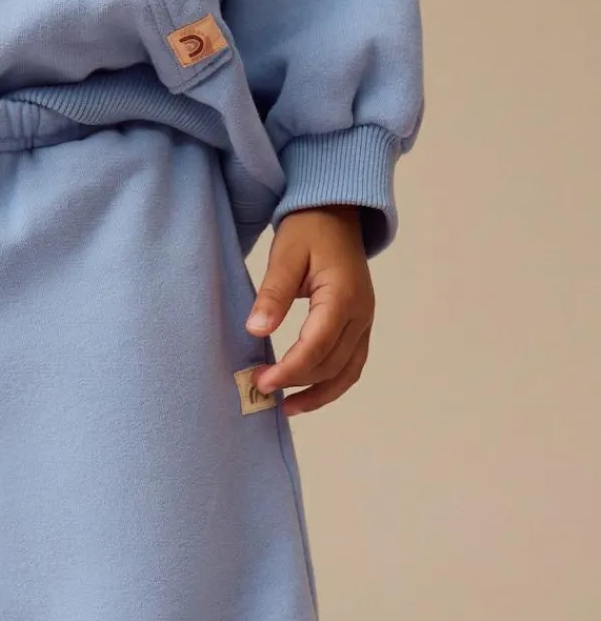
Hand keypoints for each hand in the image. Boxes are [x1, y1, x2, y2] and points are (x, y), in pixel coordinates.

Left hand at [245, 205, 374, 415]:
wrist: (336, 213)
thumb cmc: (309, 229)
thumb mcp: (284, 254)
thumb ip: (272, 294)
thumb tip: (256, 330)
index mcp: (343, 295)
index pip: (317, 345)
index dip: (289, 369)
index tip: (261, 381)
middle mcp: (360, 313)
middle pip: (331, 364)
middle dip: (296, 382)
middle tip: (259, 389)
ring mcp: (364, 322)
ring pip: (346, 372)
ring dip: (316, 394)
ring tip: (285, 408)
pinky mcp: (360, 327)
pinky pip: (351, 366)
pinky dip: (330, 386)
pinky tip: (305, 396)